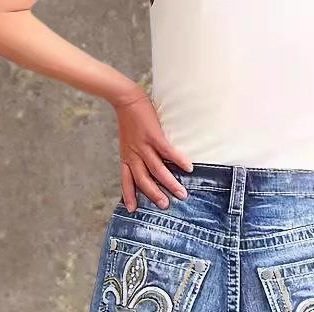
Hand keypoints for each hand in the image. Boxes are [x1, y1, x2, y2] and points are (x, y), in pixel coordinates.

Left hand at [114, 85, 191, 211]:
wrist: (125, 98)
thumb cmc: (129, 120)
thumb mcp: (127, 142)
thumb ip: (135, 154)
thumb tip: (146, 164)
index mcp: (127, 157)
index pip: (127, 180)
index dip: (129, 195)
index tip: (133, 210)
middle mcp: (134, 155)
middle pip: (144, 180)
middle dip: (155, 194)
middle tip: (166, 205)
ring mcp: (144, 146)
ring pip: (157, 170)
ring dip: (170, 183)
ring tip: (181, 194)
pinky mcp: (154, 135)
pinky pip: (168, 151)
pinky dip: (178, 160)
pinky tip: (188, 167)